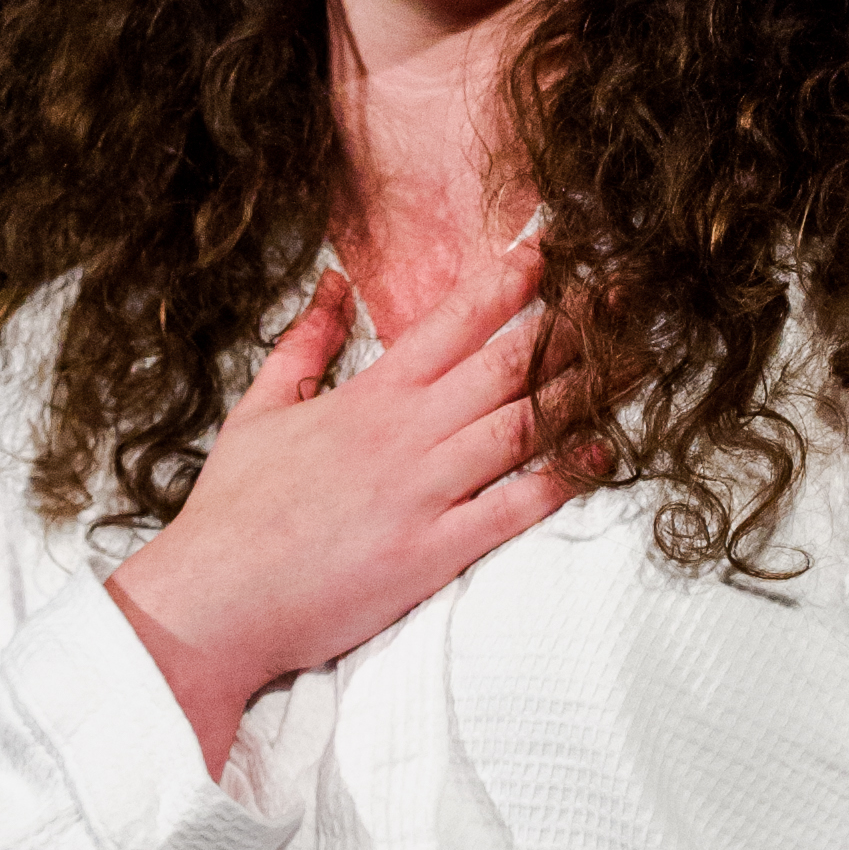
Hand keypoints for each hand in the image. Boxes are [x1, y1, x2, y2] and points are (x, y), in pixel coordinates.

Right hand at [108, 242, 575, 774]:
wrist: (214, 601)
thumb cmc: (234, 511)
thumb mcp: (260, 410)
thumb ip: (303, 344)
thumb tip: (329, 283)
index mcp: (368, 396)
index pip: (454, 321)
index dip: (509, 280)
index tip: (552, 248)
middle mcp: (406, 436)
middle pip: (508, 366)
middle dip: (572, 325)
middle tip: (623, 296)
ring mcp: (424, 494)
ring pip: (523, 428)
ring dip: (583, 393)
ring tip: (634, 364)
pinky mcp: (434, 553)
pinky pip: (515, 509)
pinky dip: (563, 480)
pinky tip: (602, 455)